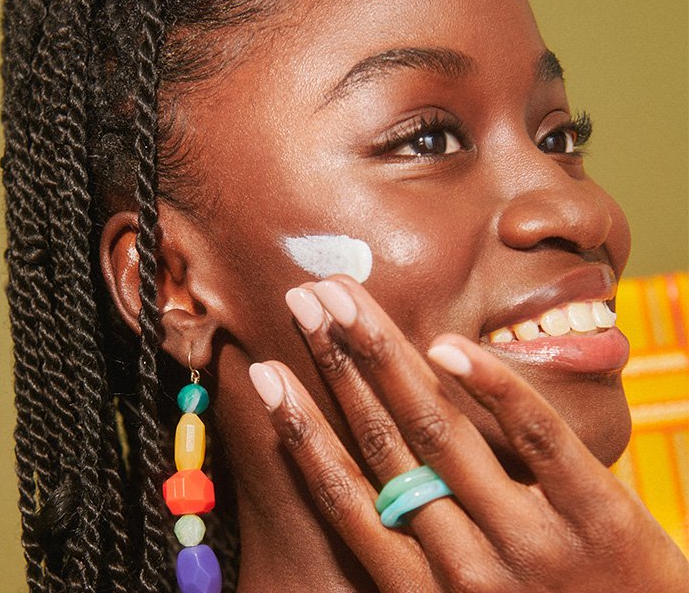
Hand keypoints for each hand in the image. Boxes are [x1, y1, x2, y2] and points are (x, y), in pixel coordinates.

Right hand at [248, 275, 688, 591]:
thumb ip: (421, 549)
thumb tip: (376, 473)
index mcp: (421, 589)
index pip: (344, 495)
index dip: (301, 430)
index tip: (267, 374)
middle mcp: (463, 567)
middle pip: (382, 443)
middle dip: (337, 363)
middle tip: (305, 300)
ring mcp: (530, 541)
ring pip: (439, 430)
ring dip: (385, 356)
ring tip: (347, 299)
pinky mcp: (598, 519)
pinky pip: (536, 438)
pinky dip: (490, 386)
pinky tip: (447, 345)